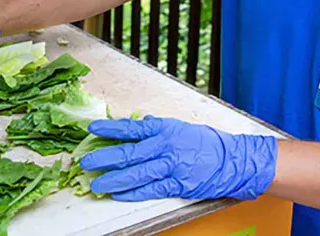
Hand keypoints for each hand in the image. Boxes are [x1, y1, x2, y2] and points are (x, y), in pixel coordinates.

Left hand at [80, 116, 277, 201]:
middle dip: (104, 158)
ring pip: (136, 174)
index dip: (109, 129)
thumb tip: (139, 124)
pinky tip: (120, 195)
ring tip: (97, 185)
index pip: (130, 128)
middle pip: (128, 153)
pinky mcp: (178, 184)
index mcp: (164, 128)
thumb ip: (158, 128)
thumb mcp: (180, 127)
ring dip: (114, 180)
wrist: (233, 159)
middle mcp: (165, 145)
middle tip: (86, 163)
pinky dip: (133, 193)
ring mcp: (171, 166)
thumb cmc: (207, 142)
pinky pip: (151, 189)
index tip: (91, 129)